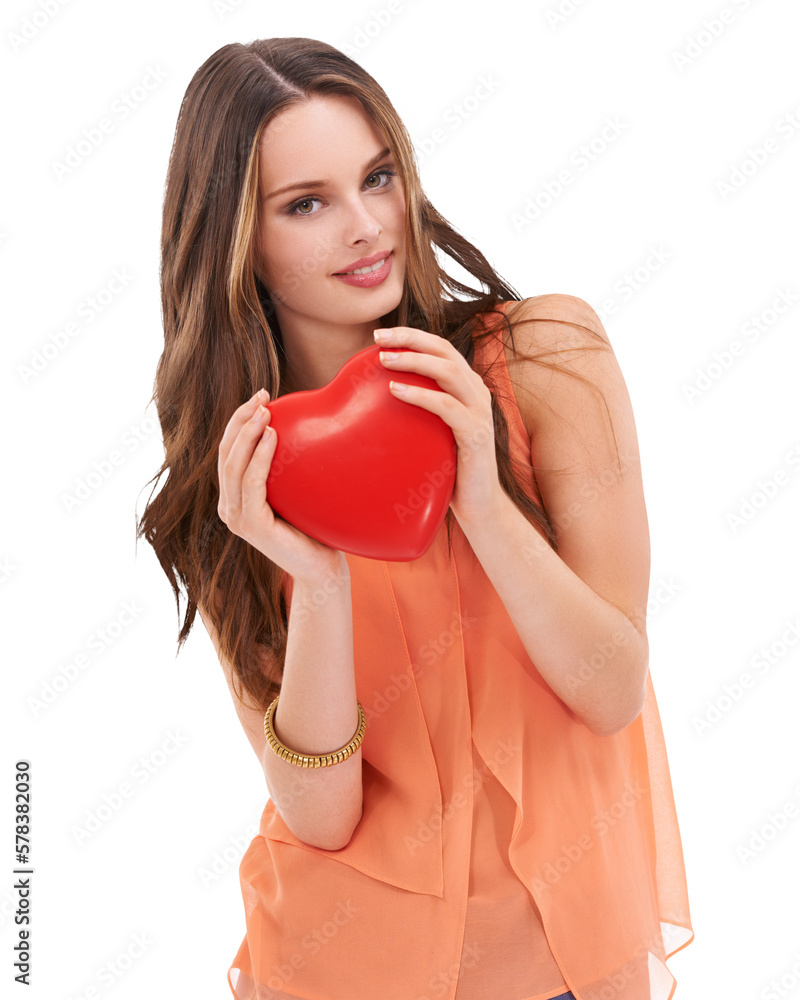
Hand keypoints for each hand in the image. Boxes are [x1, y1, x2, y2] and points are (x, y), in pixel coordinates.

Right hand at [217, 389, 347, 585]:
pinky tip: (272, 436)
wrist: (322, 569)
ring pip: (233, 466)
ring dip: (247, 434)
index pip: (228, 450)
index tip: (262, 396)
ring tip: (264, 412)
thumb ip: (287, 466)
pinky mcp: (251, 526)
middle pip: (225, 453)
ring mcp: (236, 518)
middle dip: (240, 419)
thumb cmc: (313, 529)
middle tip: (261, 396)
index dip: (239, 420)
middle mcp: (228, 507)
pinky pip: (251, 484)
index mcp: (234, 497)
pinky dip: (259, 458)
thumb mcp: (295, 491)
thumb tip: (300, 424)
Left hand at [375, 327, 503, 523]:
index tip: (381, 335)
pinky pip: (447, 407)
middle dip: (410, 339)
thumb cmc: (450, 468)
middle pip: (445, 351)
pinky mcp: (476, 434)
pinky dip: (421, 395)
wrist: (479, 506)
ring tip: (385, 359)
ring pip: (448, 372)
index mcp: (467, 387)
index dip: (413, 336)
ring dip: (414, 361)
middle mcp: (477, 393)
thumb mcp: (431, 431)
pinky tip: (395, 391)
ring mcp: (480, 412)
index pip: (441, 348)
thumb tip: (375, 397)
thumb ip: (418, 410)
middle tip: (378, 338)